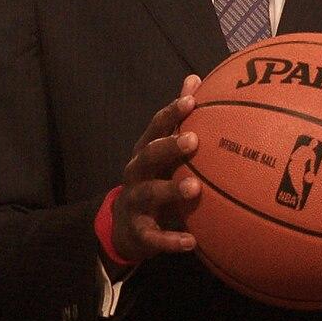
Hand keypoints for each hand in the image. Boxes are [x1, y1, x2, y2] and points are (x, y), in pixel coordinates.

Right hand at [108, 75, 202, 267]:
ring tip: (195, 188)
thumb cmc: (154, 179)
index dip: (171, 113)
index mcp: (144, 152)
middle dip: (168, 146)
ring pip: (148, 193)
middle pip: (147, 156)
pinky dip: (171, 240)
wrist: (126, 228)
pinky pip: (154, 237)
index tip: (192, 101)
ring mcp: (134, 202)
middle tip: (193, 140)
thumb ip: (178, 117)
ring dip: (170, 190)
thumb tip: (195, 78)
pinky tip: (192, 242)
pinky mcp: (139, 233)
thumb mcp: (162, 150)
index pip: (155, 127)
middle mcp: (136, 173)